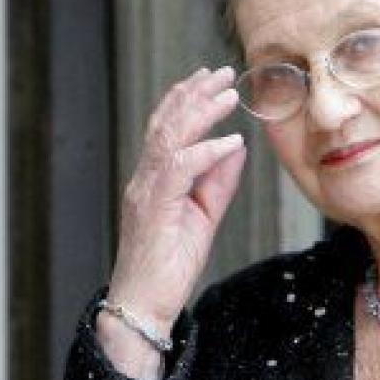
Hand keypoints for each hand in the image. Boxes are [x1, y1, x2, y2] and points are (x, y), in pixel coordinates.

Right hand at [105, 66, 245, 341]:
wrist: (143, 306)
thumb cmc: (169, 268)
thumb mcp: (203, 218)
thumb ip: (218, 182)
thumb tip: (236, 147)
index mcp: (153, 180)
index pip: (165, 128)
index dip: (185, 99)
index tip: (209, 79)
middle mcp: (144, 179)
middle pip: (165, 124)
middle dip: (193, 94)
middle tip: (220, 72)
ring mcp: (145, 193)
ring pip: (168, 138)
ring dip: (199, 112)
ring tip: (226, 94)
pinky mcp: (153, 210)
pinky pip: (179, 170)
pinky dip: (206, 152)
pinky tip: (229, 142)